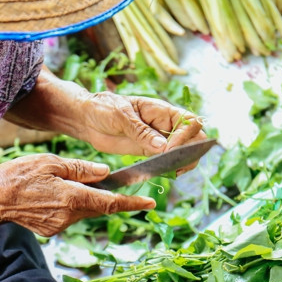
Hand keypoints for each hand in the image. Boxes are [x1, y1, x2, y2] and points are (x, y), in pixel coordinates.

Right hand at [0, 154, 155, 236]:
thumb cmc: (17, 176)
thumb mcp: (50, 162)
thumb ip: (80, 169)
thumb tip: (105, 173)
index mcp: (71, 197)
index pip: (110, 202)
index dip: (132, 203)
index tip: (150, 203)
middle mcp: (68, 216)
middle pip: (99, 207)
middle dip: (108, 198)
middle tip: (115, 185)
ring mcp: (59, 225)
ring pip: (84, 212)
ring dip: (87, 200)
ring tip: (69, 184)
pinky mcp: (51, 230)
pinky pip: (70, 216)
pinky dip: (71, 205)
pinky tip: (57, 195)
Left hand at [80, 92, 206, 173]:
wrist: (88, 119)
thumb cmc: (104, 108)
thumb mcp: (122, 116)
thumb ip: (141, 131)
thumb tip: (163, 147)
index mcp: (163, 110)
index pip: (190, 121)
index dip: (185, 137)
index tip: (167, 149)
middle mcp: (165, 125)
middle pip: (194, 138)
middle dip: (191, 152)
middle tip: (177, 166)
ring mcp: (159, 140)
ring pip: (184, 152)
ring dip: (184, 163)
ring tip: (173, 172)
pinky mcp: (150, 152)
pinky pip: (168, 161)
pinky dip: (171, 169)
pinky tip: (166, 174)